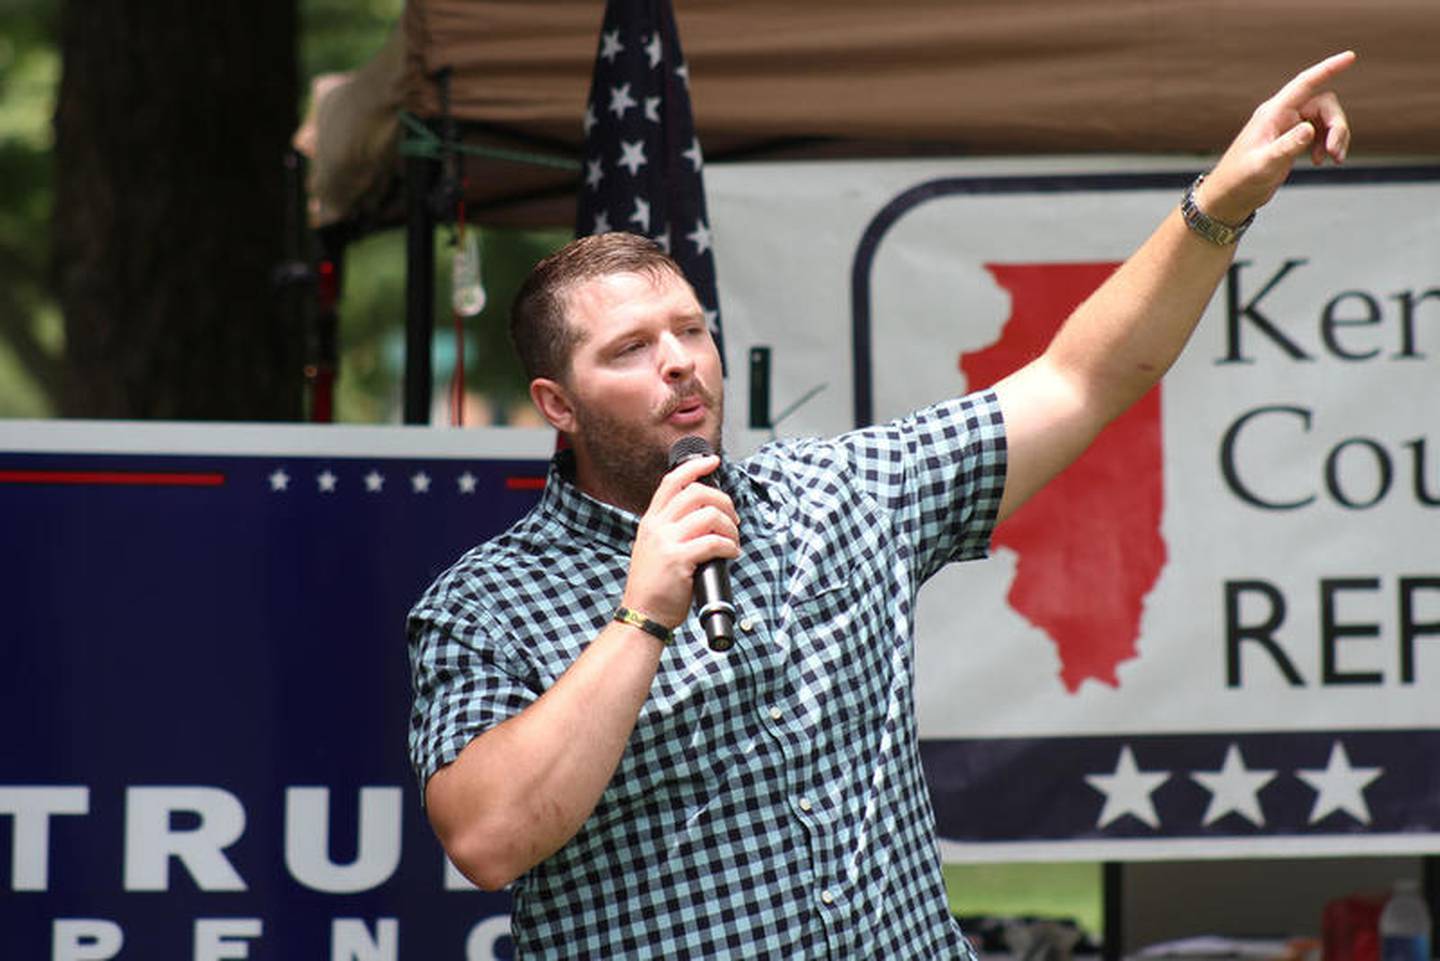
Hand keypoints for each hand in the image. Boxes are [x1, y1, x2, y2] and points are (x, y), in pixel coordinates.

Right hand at [621, 454, 739, 629]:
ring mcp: (666, 542)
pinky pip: (714, 542)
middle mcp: (656, 527)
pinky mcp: (678, 560)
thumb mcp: (653, 548)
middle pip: (696, 493)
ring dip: (730, 526)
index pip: (672, 481)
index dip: (695, 467)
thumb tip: (707, 516)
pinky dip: (730, 546)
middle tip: (733, 519)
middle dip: (723, 501)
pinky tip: (731, 554)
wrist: (642, 615)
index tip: (713, 462)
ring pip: (709, 515)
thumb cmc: (653, 586)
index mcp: (650, 521)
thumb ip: (671, 529)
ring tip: (733, 540)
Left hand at [1200, 50, 1355, 223]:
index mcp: (1272, 113)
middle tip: (1336, 152)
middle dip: (1337, 125)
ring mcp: (1288, 127)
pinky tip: (1320, 161)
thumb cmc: (1240, 180)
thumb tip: (1309, 129)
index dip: (1328, 69)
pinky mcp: (1292, 140)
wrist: (1231, 196)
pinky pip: (1320, 132)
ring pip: (1325, 119)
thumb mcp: (1264, 164)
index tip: (1350, 57)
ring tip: (1333, 159)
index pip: (1304, 84)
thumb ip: (1287, 147)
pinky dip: (1327, 144)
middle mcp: (1282, 115)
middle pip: (1324, 104)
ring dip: (1336, 136)